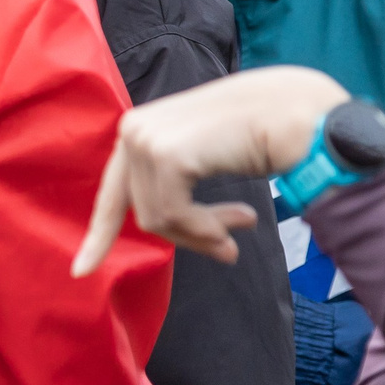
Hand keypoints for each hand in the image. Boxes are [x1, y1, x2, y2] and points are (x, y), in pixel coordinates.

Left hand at [73, 65, 349, 274]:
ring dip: (204, 233)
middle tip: (230, 249)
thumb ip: (177, 182)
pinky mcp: (166, 155)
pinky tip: (241, 219)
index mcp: (141, 127)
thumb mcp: (207, 155)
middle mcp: (134, 128)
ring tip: (244, 225)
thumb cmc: (266, 132)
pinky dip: (205, 228)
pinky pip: (173, 217)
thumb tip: (167, 228)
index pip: (113, 190)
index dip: (100, 234)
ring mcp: (146, 140)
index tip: (81, 271)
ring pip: (157, 220)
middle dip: (186, 236)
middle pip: (142, 212)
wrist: (303, 113)